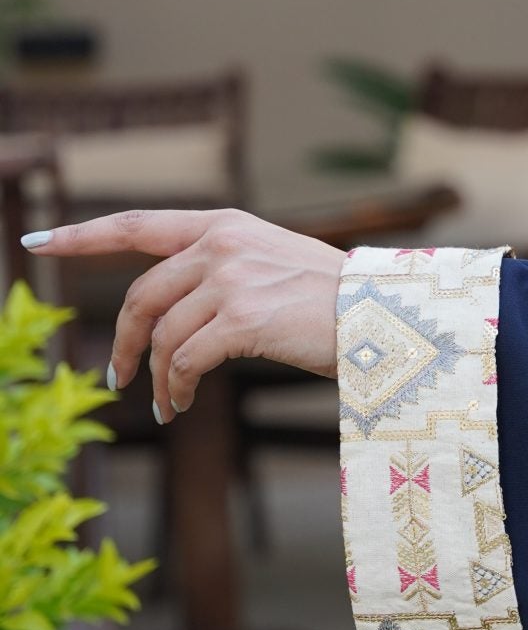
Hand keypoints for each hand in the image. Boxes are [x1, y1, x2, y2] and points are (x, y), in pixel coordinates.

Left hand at [21, 208, 342, 421]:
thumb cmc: (335, 301)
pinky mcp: (243, 318)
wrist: (386, 315)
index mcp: (224, 224)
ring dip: (158, 379)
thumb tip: (174, 312)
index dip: (83, 236)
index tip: (39, 243)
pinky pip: (187, 360)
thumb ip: (224, 270)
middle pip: (142, 296)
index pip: (137, 224)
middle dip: (125, 344)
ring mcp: (231, 279)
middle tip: (119, 377)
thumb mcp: (273, 265)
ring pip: (164, 335)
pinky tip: (183, 404)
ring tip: (167, 406)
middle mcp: (222, 243)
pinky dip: (177, 388)